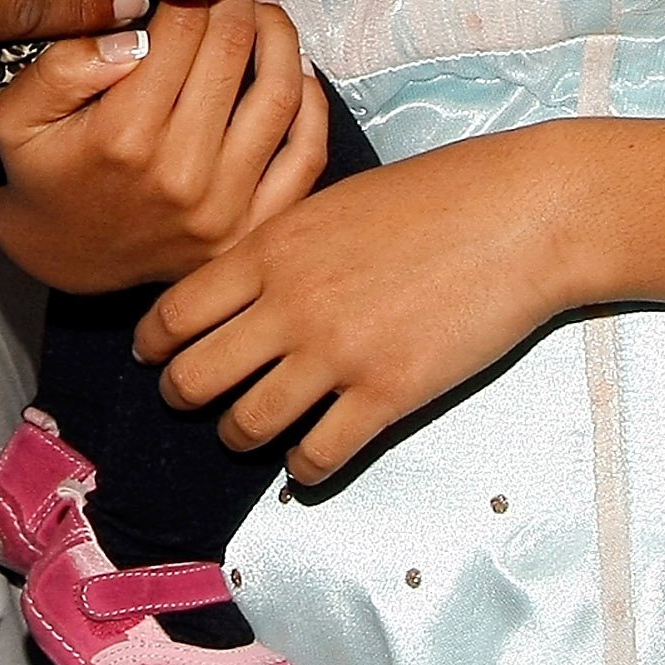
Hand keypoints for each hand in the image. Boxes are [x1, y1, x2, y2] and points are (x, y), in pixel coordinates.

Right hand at [0, 0, 332, 292]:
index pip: (184, 30)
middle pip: (233, 52)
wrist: (67, 259)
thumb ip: (66, 64)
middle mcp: (183, 171)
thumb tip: (137, 25)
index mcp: (125, 134)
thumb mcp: (19, 113)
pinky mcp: (254, 229)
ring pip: (281, 95)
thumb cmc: (44, 170)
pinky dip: (312, 104)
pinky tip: (295, 71)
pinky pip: (308, 156)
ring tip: (265, 12)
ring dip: (281, 38)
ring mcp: (227, 206)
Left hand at [139, 123, 579, 482]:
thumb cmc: (428, 197)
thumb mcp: (330, 201)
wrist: (511, 215)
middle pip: (194, 376)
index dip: (154, 344)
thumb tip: (242, 283)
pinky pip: (317, 456)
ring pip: (246, 424)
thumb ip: (279, 246)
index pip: (175, 311)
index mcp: (270, 247)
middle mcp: (289, 303)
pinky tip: (307, 459)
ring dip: (237, 437)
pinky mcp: (386, 395)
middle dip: (181, 397)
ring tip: (244, 433)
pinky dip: (302, 467)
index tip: (153, 357)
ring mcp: (335, 353)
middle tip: (188, 401)